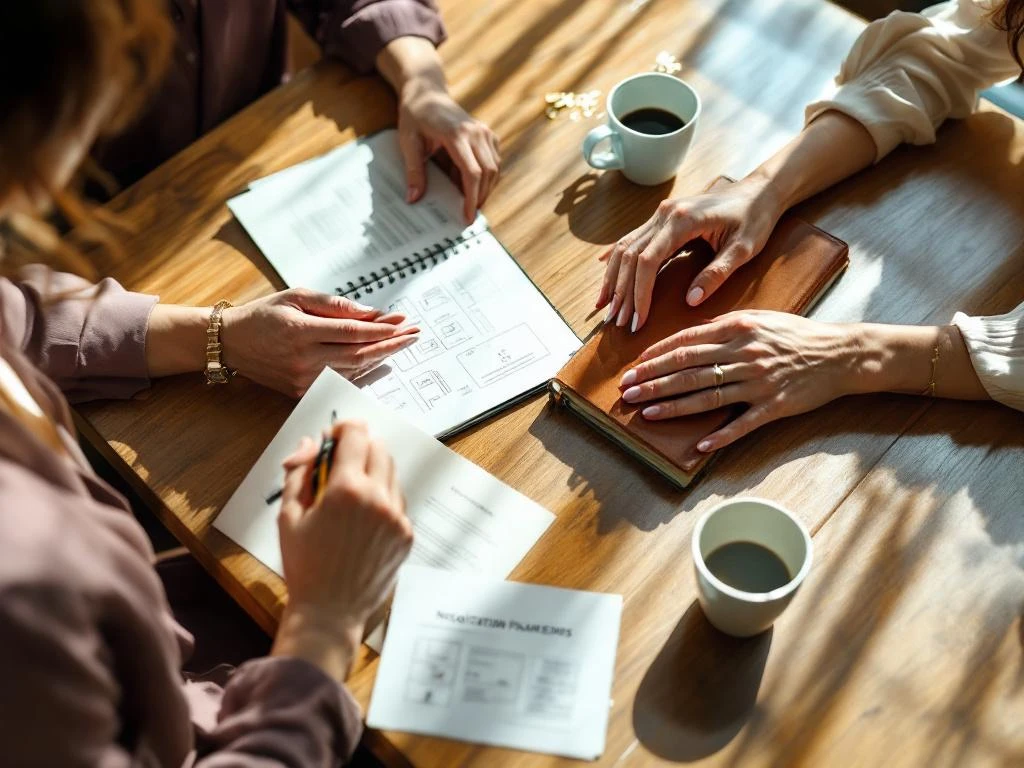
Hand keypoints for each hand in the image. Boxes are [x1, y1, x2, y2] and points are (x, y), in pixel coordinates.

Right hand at [220, 289, 418, 397]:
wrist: (230, 342)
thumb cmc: (264, 314)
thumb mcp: (296, 296)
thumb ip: (333, 305)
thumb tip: (369, 313)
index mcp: (300, 331)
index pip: (352, 333)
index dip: (381, 330)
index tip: (403, 323)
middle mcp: (304, 359)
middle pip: (359, 354)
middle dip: (391, 344)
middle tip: (414, 334)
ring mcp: (303, 379)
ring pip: (353, 369)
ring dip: (381, 356)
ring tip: (402, 342)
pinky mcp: (302, 391)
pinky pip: (341, 378)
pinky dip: (362, 368)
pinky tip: (378, 357)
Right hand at [273, 421, 412, 681]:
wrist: (330, 611)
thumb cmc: (304, 564)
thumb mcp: (289, 515)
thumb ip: (299, 472)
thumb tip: (310, 444)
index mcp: (347, 489)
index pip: (356, 434)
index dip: (342, 429)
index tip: (333, 438)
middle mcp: (378, 498)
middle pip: (378, 447)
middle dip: (359, 446)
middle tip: (339, 462)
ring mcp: (397, 517)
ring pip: (391, 473)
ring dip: (372, 471)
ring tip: (349, 494)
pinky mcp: (407, 534)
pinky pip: (397, 501)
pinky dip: (382, 498)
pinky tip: (362, 518)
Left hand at [398, 76, 500, 223]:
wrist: (427, 93)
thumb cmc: (415, 116)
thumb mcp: (408, 143)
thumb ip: (414, 171)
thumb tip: (413, 199)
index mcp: (456, 134)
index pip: (472, 173)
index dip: (472, 198)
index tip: (468, 216)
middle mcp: (476, 132)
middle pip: (488, 173)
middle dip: (480, 197)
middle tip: (469, 214)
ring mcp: (484, 131)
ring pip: (495, 168)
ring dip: (485, 188)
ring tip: (469, 200)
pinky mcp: (488, 133)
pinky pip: (494, 161)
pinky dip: (486, 176)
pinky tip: (470, 181)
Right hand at [597, 176, 784, 332]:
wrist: (759, 191)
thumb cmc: (754, 218)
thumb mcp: (743, 249)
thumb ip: (717, 273)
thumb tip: (690, 301)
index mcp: (682, 221)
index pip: (648, 261)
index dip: (638, 293)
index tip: (636, 320)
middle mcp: (664, 214)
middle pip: (630, 255)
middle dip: (621, 291)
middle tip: (615, 322)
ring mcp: (660, 214)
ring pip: (624, 247)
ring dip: (613, 278)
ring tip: (604, 306)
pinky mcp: (662, 218)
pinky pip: (631, 240)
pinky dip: (616, 260)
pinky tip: (606, 276)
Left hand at [619, 311, 862, 461]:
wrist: (841, 354)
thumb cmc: (796, 335)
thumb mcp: (759, 318)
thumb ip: (724, 325)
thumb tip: (690, 334)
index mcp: (738, 329)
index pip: (687, 343)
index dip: (657, 355)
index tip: (635, 366)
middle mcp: (744, 355)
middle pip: (689, 369)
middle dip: (653, 381)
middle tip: (627, 390)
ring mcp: (758, 382)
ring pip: (707, 395)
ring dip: (673, 406)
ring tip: (646, 413)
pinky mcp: (774, 406)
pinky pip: (743, 424)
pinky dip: (720, 436)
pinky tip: (699, 446)